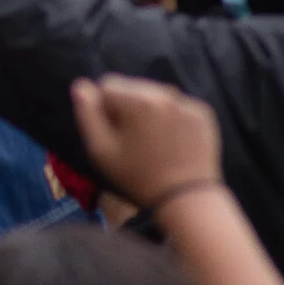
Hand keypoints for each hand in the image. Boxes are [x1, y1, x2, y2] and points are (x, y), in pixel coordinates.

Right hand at [69, 74, 223, 209]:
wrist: (187, 199)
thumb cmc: (138, 178)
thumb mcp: (101, 151)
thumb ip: (87, 114)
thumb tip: (81, 85)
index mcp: (138, 100)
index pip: (106, 85)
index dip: (103, 109)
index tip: (112, 135)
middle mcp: (165, 93)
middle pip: (131, 86)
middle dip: (126, 107)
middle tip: (131, 141)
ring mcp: (187, 103)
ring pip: (154, 94)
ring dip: (146, 111)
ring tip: (150, 143)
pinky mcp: (203, 113)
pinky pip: (176, 105)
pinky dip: (169, 117)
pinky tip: (170, 142)